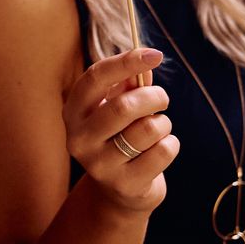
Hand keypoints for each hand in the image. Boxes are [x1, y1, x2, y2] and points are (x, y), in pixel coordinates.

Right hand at [65, 48, 176, 212]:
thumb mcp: (117, 106)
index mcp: (73, 112)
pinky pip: (162, 152)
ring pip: (148, 130)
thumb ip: (129, 83)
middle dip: (153, 97)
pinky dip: (171, 144)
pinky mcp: (124, 184)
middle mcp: (79, 138)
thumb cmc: (120, 136)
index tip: (155, 54)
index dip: (126, 62)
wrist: (120, 189)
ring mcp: (99, 164)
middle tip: (162, 98)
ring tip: (159, 128)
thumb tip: (146, 60)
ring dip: (163, 123)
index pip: (95, 78)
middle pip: (124, 107)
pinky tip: (162, 148)